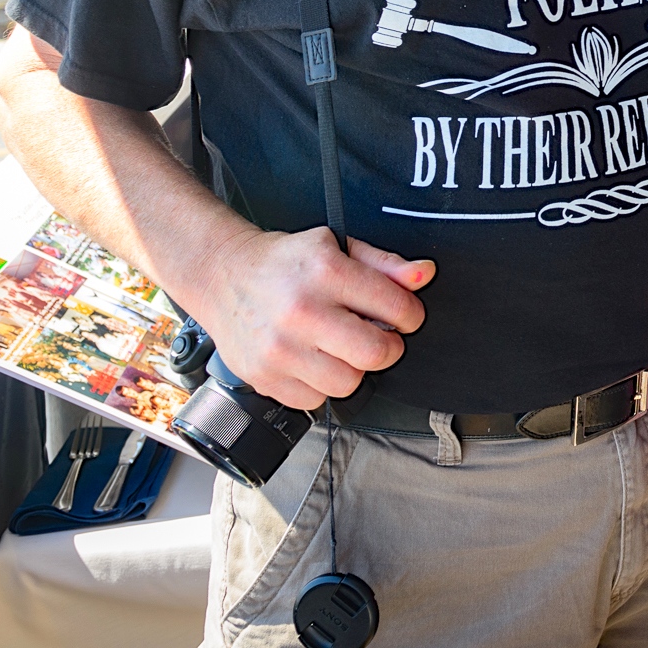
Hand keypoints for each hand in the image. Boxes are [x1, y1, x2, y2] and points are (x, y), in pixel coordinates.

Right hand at [190, 225, 434, 409]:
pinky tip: (314, 360)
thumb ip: (386, 264)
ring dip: (355, 368)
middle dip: (389, 347)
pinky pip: (316, 400)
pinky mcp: (264, 377)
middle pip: (375, 353)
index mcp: (326, 272)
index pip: (396, 307)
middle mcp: (301, 312)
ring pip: (349, 382)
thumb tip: (424, 275)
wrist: (222, 275)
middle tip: (379, 337)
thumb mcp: (337, 247)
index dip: (410, 315)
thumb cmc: (284, 262)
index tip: (404, 316)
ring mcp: (279, 349)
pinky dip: (322, 385)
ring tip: (342, 348)